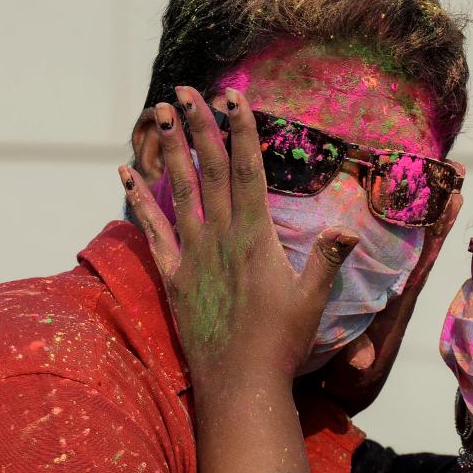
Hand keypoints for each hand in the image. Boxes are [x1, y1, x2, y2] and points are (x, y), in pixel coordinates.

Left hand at [119, 85, 358, 472]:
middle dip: (198, 127)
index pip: (247, 172)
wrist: (239, 381)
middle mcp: (219, 237)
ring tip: (158, 114)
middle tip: (185, 90)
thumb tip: (348, 228)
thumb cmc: (281, 341)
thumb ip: (328, 259)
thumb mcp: (313, 299)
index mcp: (255, 237)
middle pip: (209, 170)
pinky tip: (124, 175)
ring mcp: (191, 254)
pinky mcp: (171, 275)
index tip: (235, 100)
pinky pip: (150, 230)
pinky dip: (137, 200)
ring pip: (177, 190)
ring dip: (167, 150)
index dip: (241, 133)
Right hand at [305, 187, 462, 416]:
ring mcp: (379, 282)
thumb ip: (354, 358)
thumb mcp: (350, 369)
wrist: (334, 390)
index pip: (422, 259)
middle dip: (432, 205)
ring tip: (420, 168)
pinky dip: (381, 218)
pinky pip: (374, 242)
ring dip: (410, 205)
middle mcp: (393, 286)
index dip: (437, 231)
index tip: (455, 199)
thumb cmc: (347, 377)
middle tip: (450, 169)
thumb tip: (360, 363)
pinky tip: (374, 192)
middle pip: (418, 239)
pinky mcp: (362, 281)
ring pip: (399, 237)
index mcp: (397, 302)